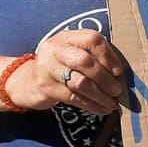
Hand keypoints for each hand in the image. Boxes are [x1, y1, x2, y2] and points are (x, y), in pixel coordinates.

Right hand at [7, 29, 128, 114]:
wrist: (26, 81)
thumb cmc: (60, 67)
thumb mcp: (72, 54)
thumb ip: (93, 57)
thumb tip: (121, 75)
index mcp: (67, 37)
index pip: (92, 39)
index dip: (109, 56)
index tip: (119, 72)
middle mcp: (55, 49)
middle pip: (85, 61)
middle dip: (105, 78)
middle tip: (117, 91)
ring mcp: (47, 68)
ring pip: (79, 82)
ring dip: (100, 95)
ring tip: (111, 103)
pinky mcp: (45, 87)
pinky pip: (73, 97)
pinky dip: (91, 105)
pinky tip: (101, 109)